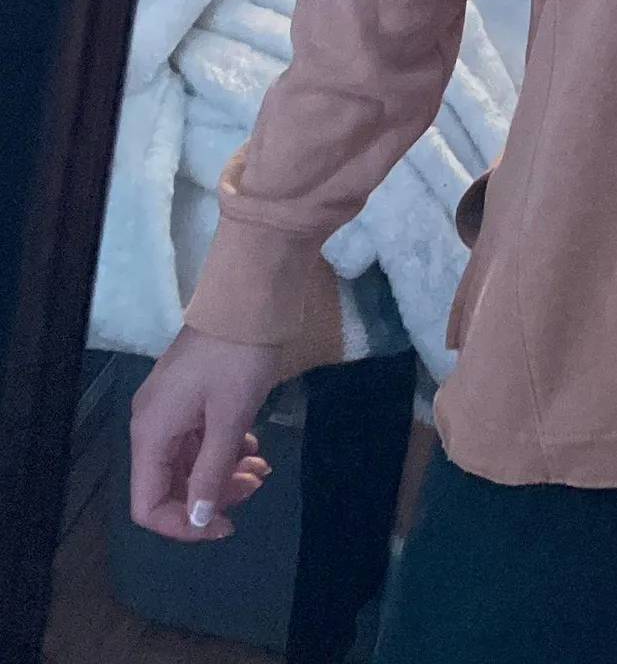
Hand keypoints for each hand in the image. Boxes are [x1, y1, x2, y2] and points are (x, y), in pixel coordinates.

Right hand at [129, 328, 281, 540]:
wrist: (249, 296)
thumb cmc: (238, 358)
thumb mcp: (230, 419)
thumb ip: (211, 473)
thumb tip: (199, 520)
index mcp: (150, 434)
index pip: (148, 504)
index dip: (184, 525)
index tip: (226, 525)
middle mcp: (151, 425)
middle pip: (170, 484)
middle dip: (213, 495)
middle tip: (256, 485)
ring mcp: (170, 408)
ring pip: (189, 461)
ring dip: (223, 471)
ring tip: (261, 467)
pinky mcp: (190, 394)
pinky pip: (199, 436)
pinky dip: (225, 447)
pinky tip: (253, 444)